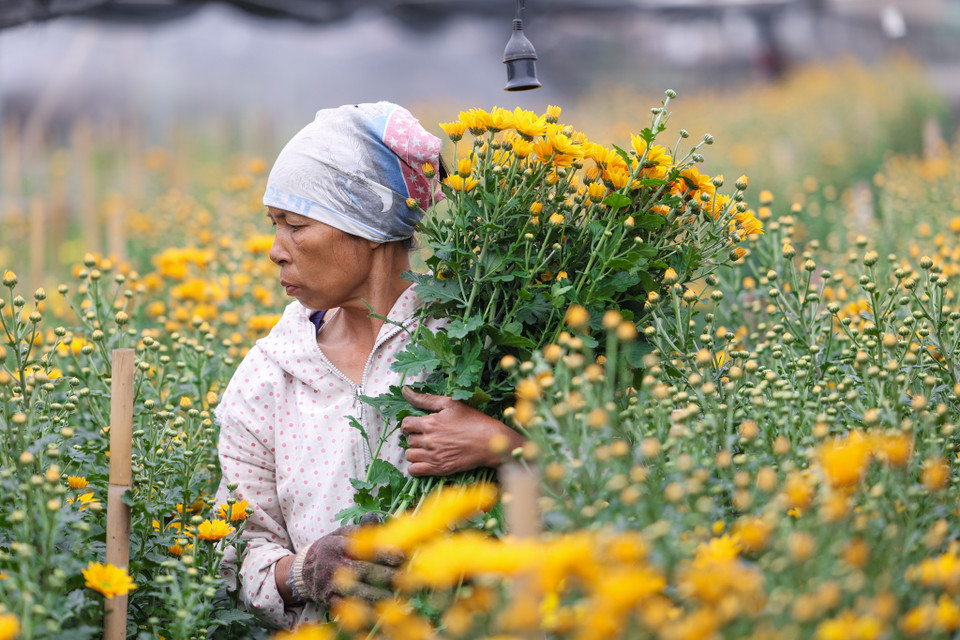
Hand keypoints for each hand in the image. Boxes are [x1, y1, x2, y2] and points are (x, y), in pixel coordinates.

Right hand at [294, 519, 402, 606]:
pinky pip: (348, 608)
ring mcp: (329, 584)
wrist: (303, 571)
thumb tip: (377, 517)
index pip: (362, 548)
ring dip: (377, 595)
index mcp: (336, 544)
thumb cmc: (331, 549)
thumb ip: (361, 528)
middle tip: (406, 578)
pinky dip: (363, 611)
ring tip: (396, 596)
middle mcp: (332, 564)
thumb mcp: (342, 534)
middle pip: (363, 570)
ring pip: (356, 591)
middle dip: (386, 575)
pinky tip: (379, 611)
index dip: (383, 552)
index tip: (401, 556)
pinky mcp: (329, 600)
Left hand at [400, 386, 525, 476]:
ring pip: (409, 455)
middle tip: (425, 437)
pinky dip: (415, 467)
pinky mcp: (439, 468)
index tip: (415, 426)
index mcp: (429, 422)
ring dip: (414, 452)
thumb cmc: (473, 420)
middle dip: (414, 437)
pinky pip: (414, 470)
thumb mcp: (450, 403)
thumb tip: (405, 390)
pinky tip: (424, 461)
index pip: (405, 424)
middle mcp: (428, 440)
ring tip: (425, 449)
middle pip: (408, 440)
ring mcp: (433, 456)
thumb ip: (425, 399)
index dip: (408, 425)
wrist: (490, 441)